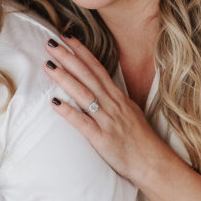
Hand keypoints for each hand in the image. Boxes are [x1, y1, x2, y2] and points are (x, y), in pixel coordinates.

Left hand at [43, 35, 167, 187]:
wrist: (153, 163)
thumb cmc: (139, 139)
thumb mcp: (128, 111)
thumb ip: (112, 98)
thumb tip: (97, 86)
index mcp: (117, 96)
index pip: (96, 68)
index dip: (81, 51)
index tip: (66, 36)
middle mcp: (112, 104)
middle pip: (87, 75)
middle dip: (68, 58)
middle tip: (50, 43)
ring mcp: (107, 120)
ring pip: (84, 94)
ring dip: (65, 78)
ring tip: (48, 65)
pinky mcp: (102, 138)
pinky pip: (82, 123)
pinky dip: (69, 112)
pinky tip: (54, 103)